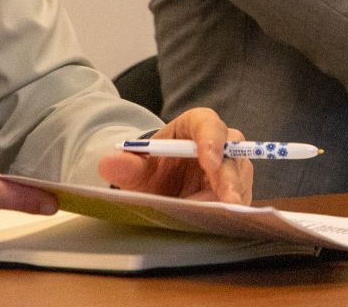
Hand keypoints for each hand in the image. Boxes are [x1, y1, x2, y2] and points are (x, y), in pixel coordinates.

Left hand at [98, 107, 251, 204]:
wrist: (161, 186)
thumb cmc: (153, 169)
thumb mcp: (137, 168)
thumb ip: (125, 165)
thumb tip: (106, 163)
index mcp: (195, 125)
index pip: (208, 124)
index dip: (211, 140)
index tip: (209, 160)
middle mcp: (220, 143)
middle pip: (233, 153)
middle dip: (229, 178)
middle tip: (226, 200)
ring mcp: (231, 167)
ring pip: (241, 178)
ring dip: (234, 197)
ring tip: (223, 216)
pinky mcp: (236, 189)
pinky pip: (241, 198)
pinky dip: (232, 210)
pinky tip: (222, 223)